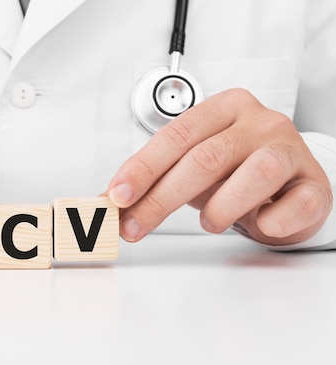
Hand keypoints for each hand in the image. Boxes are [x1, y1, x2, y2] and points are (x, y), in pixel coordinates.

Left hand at [107, 88, 332, 245]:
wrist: (290, 184)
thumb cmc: (235, 171)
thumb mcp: (193, 165)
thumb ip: (158, 176)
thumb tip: (113, 199)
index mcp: (225, 108)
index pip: (176, 135)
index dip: (143, 167)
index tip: (117, 195)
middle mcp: (259, 122)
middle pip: (205, 158)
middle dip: (161, 199)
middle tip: (135, 226)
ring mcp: (291, 150)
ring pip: (256, 174)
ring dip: (221, 208)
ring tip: (209, 223)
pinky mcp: (315, 183)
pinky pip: (298, 203)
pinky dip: (273, 220)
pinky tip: (260, 224)